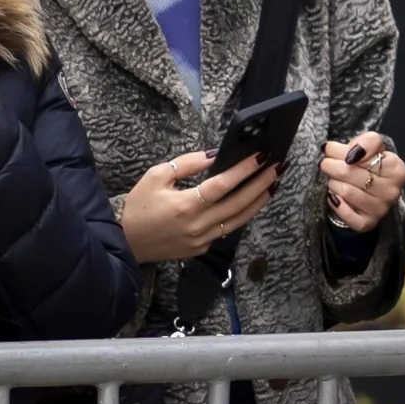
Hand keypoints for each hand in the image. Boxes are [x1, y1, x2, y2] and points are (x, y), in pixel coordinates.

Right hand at [117, 148, 282, 265]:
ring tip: (274, 182)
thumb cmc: (138, 205)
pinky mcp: (203, 248)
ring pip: (239, 219)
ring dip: (259, 200)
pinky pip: (228, 229)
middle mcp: (198, 224)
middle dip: (262, 183)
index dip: (244, 170)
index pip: (223, 185)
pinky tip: (253, 201)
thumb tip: (216, 155)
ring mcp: (203, 239)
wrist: (125, 241)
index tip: (262, 156)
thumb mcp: (157, 176)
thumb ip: (188, 164)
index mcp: (185, 205)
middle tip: (279, 166)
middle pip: (239, 202)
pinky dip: (242, 214)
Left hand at [319, 131, 404, 234]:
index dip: (343, 151)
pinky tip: (333, 196)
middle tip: (325, 163)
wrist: (370, 191)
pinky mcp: (368, 223)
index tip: (331, 149)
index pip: (366, 156)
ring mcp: (381, 208)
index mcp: (397, 170)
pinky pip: (347, 214)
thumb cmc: (369, 167)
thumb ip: (368, 142)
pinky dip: (336, 204)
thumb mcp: (373, 148)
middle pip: (351, 173)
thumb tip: (354, 152)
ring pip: (346, 192)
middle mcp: (392, 191)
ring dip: (332, 184)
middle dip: (332, 166)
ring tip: (332, 179)